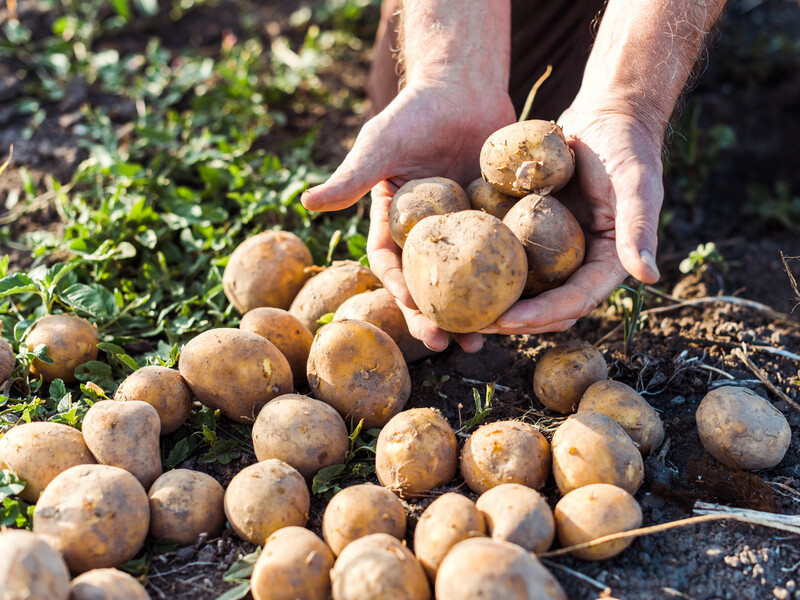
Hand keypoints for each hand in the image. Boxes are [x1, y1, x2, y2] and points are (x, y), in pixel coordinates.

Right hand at [302, 79, 515, 351]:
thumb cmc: (414, 112)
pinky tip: (521, 301)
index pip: (392, 266)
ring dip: (473, 312)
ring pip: (466, 280)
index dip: (399, 292)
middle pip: (428, 285)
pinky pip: (500, 255)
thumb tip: (307, 203)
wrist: (462, 87)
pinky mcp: (495, 222)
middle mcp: (427, 235)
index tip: (413, 311)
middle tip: (449, 345)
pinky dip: (507, 279)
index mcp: (395, 224)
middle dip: (435, 318)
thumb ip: (351, 177)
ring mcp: (463, 231)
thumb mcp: (380, 144)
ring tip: (485, 340)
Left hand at [480, 108, 663, 334]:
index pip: (575, 301)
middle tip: (474, 324)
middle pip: (545, 306)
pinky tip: (456, 270)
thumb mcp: (637, 185)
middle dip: (512, 319)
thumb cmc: (626, 147)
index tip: (508, 320)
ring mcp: (555, 251)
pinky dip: (487, 266)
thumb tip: (649, 276)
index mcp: (608, 264)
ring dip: (495, 301)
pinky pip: (508, 256)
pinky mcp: (532, 232)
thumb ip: (639, 229)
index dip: (542, 315)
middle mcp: (579, 264)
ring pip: (524, 288)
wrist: (606, 116)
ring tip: (460, 307)